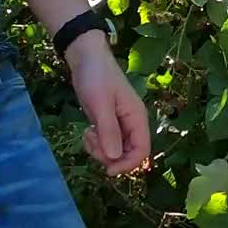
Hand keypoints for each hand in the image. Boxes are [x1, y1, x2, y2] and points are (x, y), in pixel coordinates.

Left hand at [65, 30, 151, 175]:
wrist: (85, 57)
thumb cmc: (96, 77)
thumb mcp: (101, 104)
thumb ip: (109, 131)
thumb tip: (114, 158)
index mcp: (137, 118)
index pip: (142, 150)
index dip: (127, 164)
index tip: (108, 170)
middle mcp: (132, 123)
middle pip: (128, 153)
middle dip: (109, 156)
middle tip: (91, 144)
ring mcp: (120, 123)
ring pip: (116, 150)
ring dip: (100, 150)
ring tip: (87, 135)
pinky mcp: (108, 123)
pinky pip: (107, 142)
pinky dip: (96, 143)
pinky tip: (87, 132)